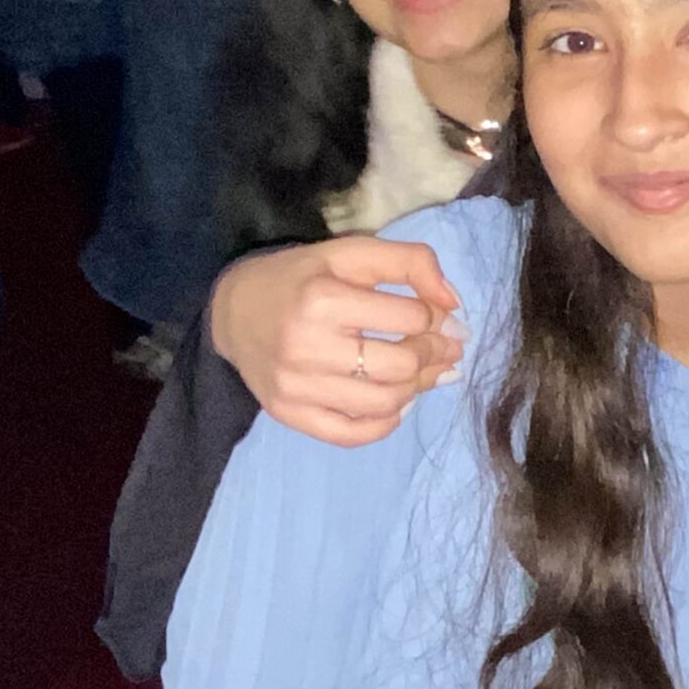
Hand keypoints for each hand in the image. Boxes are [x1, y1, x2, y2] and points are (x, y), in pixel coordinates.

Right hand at [210, 237, 464, 447]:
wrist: (234, 311)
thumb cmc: (302, 278)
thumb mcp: (351, 254)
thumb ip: (409, 262)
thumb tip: (454, 302)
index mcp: (323, 298)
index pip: (410, 318)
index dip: (436, 317)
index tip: (441, 317)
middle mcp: (307, 346)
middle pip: (401, 365)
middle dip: (434, 355)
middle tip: (445, 348)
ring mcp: (296, 386)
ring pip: (384, 402)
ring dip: (417, 388)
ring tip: (424, 372)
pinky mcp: (290, 414)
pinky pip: (352, 434)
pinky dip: (385, 423)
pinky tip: (396, 403)